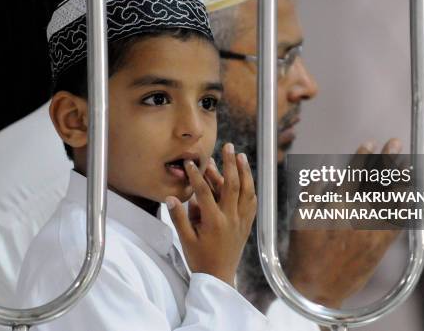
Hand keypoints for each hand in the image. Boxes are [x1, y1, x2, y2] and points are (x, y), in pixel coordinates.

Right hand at [166, 143, 256, 286]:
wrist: (219, 277)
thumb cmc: (200, 259)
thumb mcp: (186, 240)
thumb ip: (179, 218)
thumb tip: (171, 198)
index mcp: (214, 222)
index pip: (205, 193)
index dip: (197, 176)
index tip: (192, 163)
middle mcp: (230, 219)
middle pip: (232, 185)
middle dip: (229, 164)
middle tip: (228, 147)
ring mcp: (241, 221)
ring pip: (247, 191)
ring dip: (244, 172)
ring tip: (240, 156)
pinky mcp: (247, 224)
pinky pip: (252, 203)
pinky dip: (250, 188)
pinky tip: (248, 178)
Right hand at [285, 139, 401, 307]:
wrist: (316, 288)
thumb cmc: (303, 252)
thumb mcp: (298, 218)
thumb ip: (312, 192)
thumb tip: (330, 174)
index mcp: (336, 206)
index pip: (355, 173)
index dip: (364, 156)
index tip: (370, 143)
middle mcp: (357, 216)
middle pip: (377, 181)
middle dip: (388, 160)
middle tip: (396, 144)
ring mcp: (372, 232)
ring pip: (392, 199)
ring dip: (400, 179)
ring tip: (408, 164)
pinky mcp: (380, 247)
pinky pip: (399, 223)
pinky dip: (406, 208)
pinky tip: (412, 195)